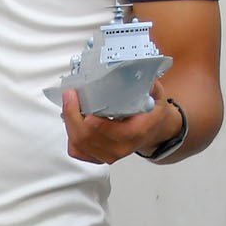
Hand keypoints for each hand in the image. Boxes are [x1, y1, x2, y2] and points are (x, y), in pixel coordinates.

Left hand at [60, 85, 180, 163]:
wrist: (154, 131)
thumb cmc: (152, 113)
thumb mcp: (155, 94)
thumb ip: (146, 83)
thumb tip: (134, 67)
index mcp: (136, 132)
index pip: (107, 131)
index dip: (88, 117)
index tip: (79, 98)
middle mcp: (121, 148)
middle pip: (86, 137)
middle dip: (72, 115)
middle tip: (70, 95)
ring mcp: (109, 156)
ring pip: (79, 144)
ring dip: (70, 123)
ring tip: (70, 103)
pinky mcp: (99, 158)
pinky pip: (77, 151)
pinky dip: (71, 135)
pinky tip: (74, 121)